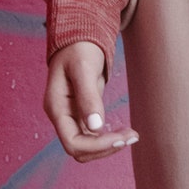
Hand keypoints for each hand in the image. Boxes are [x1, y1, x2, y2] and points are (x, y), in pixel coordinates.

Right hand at [44, 41, 138, 160]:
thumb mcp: (84, 68)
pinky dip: (108, 138)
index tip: (121, 137)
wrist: (78, 39)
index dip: (96, 146)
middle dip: (105, 148)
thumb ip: (88, 96)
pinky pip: (92, 136)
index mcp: (56, 107)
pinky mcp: (80, 115)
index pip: (72, 143)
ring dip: (109, 146)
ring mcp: (69, 117)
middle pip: (79, 150)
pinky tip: (124, 131)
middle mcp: (60, 116)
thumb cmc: (79, 48)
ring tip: (132, 134)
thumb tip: (96, 127)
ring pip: (86, 147)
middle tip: (132, 136)